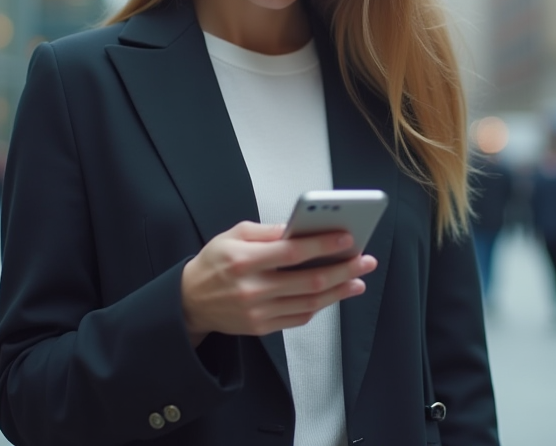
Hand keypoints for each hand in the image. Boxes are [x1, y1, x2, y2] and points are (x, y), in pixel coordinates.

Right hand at [180, 221, 377, 346]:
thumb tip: (299, 227)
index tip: (348, 238)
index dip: (323, 245)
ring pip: (310, 302)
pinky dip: (320, 306)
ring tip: (358, 280)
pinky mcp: (261, 327)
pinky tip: (334, 295)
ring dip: (339, 291)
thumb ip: (267, 231)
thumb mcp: (233, 235)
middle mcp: (253, 289)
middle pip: (309, 281)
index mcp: (244, 260)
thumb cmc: (214, 263)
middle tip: (365, 261)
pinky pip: (299, 318)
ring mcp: (258, 312)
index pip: (292, 252)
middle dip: (343, 269)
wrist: (190, 302)